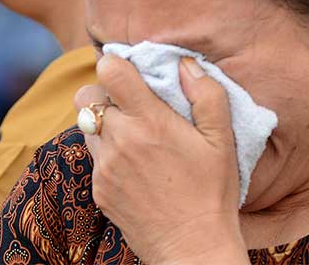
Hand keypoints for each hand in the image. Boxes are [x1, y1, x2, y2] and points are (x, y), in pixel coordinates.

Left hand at [74, 55, 248, 264]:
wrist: (192, 247)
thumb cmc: (212, 191)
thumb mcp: (222, 139)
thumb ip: (206, 93)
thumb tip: (185, 62)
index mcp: (149, 121)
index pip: (109, 71)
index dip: (116, 64)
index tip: (132, 72)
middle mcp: (119, 140)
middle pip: (86, 95)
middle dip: (103, 92)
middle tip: (129, 104)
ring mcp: (104, 167)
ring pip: (86, 126)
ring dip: (104, 123)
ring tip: (135, 136)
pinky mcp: (98, 190)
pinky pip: (94, 158)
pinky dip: (108, 154)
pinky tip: (136, 168)